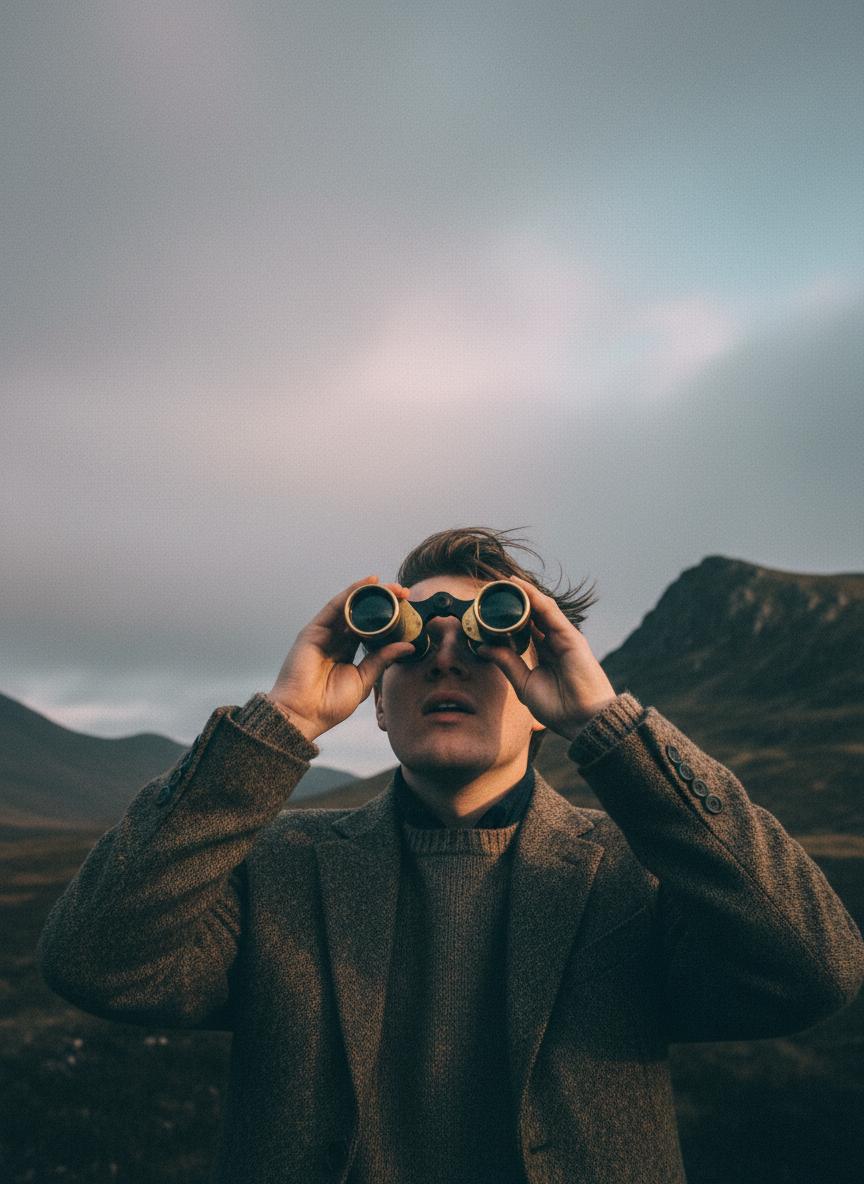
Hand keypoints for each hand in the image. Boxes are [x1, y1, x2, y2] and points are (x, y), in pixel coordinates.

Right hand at [269, 577, 415, 741]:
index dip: (388, 616)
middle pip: (361, 612)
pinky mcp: (314, 630)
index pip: (370, 627)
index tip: (408, 608)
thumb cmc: (330, 704)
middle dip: (383, 600)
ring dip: (371, 593)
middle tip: (404, 592)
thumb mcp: (363, 679)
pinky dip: (352, 592)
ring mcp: (324, 632)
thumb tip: (407, 646)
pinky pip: (335, 605)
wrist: (304, 714)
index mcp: (347, 650)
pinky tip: (368, 583)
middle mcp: (336, 638)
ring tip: (392, 586)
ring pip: (350, 605)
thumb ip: (382, 660)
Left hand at [475, 576, 616, 740]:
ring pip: (541, 607)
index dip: (508, 616)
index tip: (488, 608)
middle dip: (515, 600)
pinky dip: (535, 597)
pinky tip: (520, 587)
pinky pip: (550, 611)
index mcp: (544, 653)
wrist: (582, 721)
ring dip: (523, 592)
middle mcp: (554, 641)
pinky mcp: (571, 636)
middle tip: (493, 589)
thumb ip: (506, 663)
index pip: (525, 627)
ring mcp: (564, 637)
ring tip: (505, 581)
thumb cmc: (558, 707)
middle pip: (533, 614)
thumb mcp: (524, 683)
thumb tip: (483, 647)